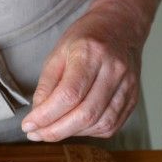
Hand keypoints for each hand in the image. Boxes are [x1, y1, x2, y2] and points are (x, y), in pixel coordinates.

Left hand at [21, 7, 144, 141]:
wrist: (120, 27)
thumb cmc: (85, 39)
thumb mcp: (57, 54)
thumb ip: (46, 86)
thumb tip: (37, 116)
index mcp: (91, 53)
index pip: (69, 95)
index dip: (46, 116)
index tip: (28, 126)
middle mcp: (114, 70)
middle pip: (86, 114)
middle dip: (56, 131)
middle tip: (36, 134)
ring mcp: (128, 85)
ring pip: (100, 123)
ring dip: (71, 133)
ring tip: (51, 131)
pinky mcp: (133, 98)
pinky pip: (110, 126)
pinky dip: (88, 131)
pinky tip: (73, 126)